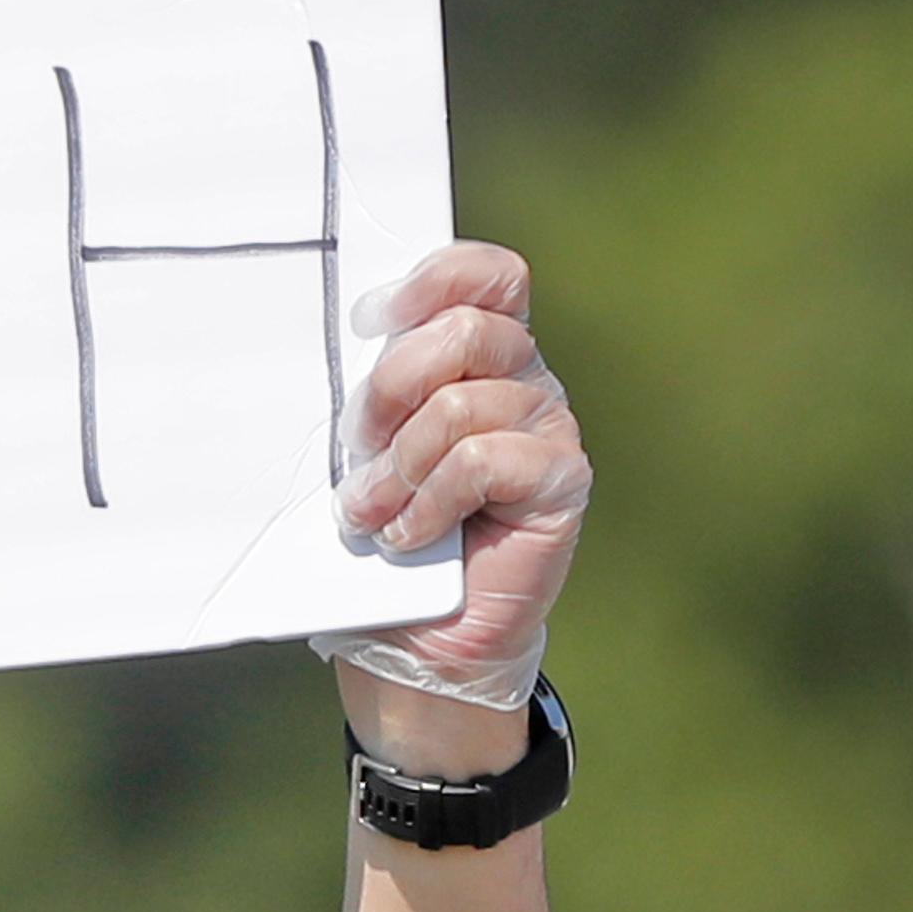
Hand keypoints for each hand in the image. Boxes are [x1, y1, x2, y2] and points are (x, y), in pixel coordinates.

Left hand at [330, 241, 592, 711]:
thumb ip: (374, 393)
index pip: (486, 276)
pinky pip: (481, 460)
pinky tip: (411, 536)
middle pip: (466, 331)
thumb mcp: (365, 450)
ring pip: (461, 405)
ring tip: (374, 514)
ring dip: (398, 468)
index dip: (435, 280)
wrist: (418, 635)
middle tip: (356, 447)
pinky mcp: (561, 481)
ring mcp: (549, 428)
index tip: (370, 320)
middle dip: (390, 388)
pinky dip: (429, 502)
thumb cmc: (385, 532)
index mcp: (482, 354)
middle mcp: (525, 379)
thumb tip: (351, 346)